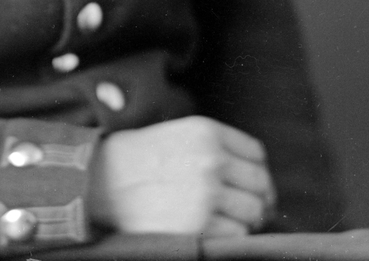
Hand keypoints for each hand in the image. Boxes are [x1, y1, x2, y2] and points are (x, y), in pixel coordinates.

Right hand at [89, 116, 275, 237]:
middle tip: (249, 209)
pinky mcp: (199, 225)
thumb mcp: (183, 133)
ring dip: (247, 220)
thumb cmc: (145, 156)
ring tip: (229, 220)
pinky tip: (214, 229)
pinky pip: (236, 236)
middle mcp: (211, 160)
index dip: (258, 172)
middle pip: (261, 185)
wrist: (107, 179)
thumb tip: (256, 175)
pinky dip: (231, 237)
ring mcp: (207, 194)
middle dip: (259, 199)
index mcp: (208, 132)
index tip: (252, 185)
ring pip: (254, 212)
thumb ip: (219, 145)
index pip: (257, 154)